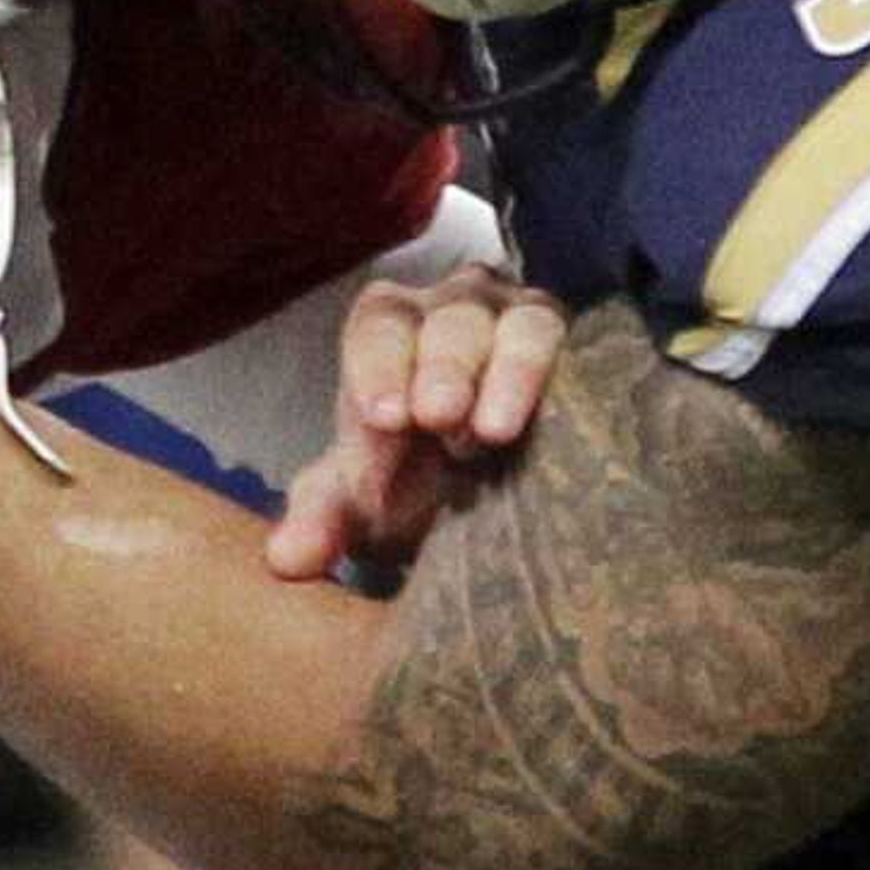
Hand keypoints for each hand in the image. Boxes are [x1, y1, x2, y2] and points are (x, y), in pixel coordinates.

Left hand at [266, 267, 565, 581]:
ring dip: (510, 370)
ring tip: (494, 430)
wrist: (484, 497)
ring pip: (525, 322)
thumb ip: (320, 522)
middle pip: (452, 317)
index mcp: (389, 330)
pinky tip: (562, 425)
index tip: (385, 416)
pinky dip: (569, 381)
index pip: (379, 328)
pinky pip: (584, 350)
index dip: (380, 365)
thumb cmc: (408, 481)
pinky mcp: (585, 353)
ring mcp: (527, 322)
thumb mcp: (358, 505)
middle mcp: (458, 309)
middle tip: (437, 417)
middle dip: (444, 365)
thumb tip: (284, 560)